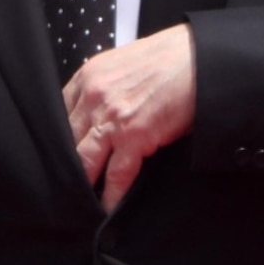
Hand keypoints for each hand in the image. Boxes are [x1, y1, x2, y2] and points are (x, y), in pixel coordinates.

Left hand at [64, 25, 197, 211]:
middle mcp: (94, 95)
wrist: (204, 59)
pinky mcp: (134, 135)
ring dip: (83, 184)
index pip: (59, 115)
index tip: (62, 155)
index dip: (61, 140)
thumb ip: (108, 87)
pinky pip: (116, 175)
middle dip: (67, 165)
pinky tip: (108, 206)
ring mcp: (111, 117)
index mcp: (90, 76)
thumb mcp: (127, 63)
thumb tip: (103, 114)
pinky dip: (112, 195)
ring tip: (82, 204)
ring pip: (83, 162)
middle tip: (66, 184)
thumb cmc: (174, 58)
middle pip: (66, 141)